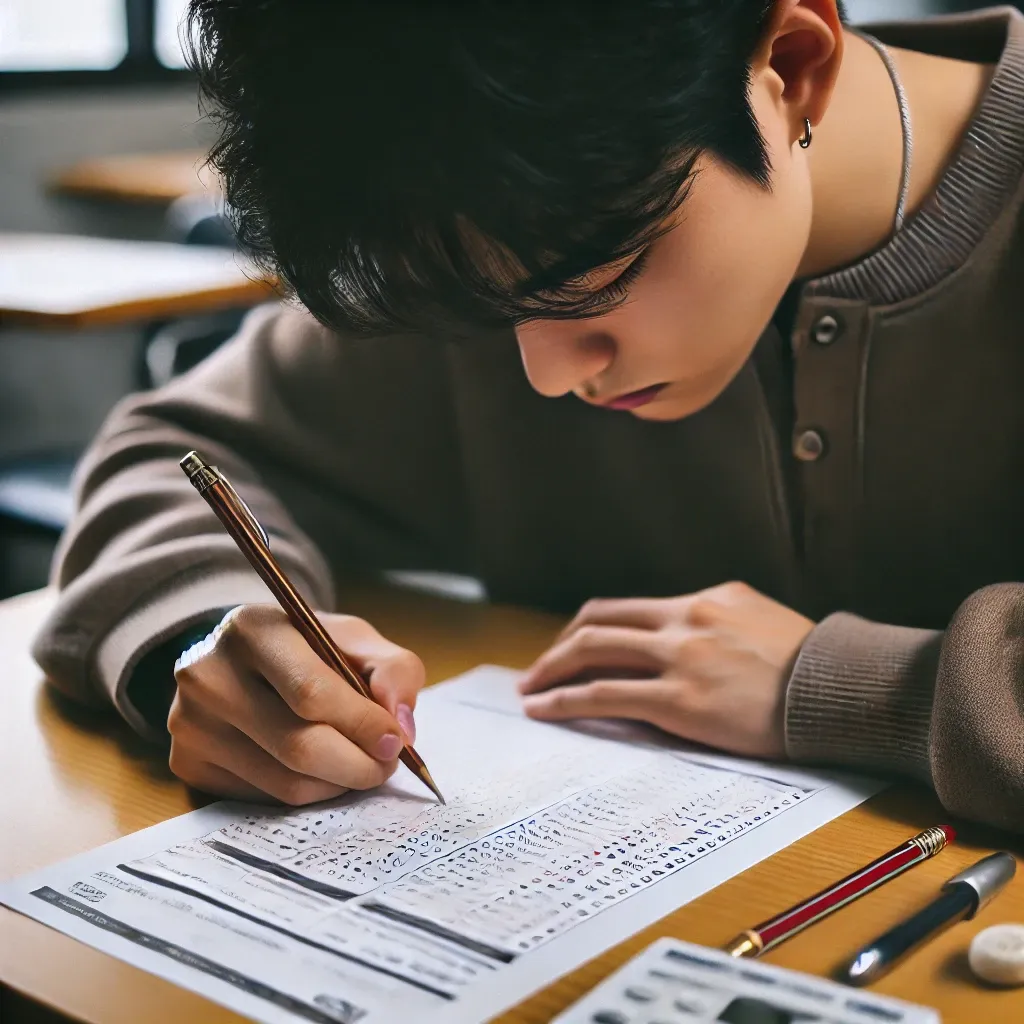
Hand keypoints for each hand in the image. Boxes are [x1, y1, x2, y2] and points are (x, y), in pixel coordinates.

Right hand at [168, 604, 423, 803]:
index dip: (363, 724)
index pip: (311, 692)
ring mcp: (190, 723)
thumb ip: (393, 670)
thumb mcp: (354, 640)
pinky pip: (264, 799)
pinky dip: (306, 793)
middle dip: (357, 764)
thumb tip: (400, 725)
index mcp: (252, 629)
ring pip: (285, 782)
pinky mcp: (188, 763)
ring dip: (337, 784)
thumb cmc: (307, 649)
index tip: (396, 741)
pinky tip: (318, 770)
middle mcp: (208, 675)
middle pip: (299, 746)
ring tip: (357, 765)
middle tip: (385, 766)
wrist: (243, 661)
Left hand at [518, 582, 813, 758]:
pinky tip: (546, 710)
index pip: (632, 608)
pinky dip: (566, 700)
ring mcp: (681, 656)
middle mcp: (687, 617)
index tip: (574, 646)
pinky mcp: (680, 699)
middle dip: (562, 645)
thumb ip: (721, 625)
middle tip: (540, 669)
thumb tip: (689, 641)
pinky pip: (605, 695)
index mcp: (709, 598)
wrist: (846, 693)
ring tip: (530, 690)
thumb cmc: (815, 670)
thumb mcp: (765, 624)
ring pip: (593, 651)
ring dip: (552, 669)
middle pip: (601, 620)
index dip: (594, 627)